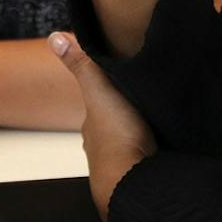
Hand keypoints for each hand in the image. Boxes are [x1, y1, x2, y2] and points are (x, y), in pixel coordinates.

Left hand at [48, 32, 154, 220]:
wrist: (135, 184)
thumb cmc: (116, 139)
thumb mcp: (100, 93)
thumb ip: (82, 66)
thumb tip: (55, 37)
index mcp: (94, 126)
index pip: (99, 105)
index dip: (110, 93)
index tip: (123, 82)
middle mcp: (104, 147)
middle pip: (117, 124)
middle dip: (129, 115)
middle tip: (148, 101)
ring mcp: (124, 163)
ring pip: (133, 142)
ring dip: (143, 134)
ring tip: (161, 121)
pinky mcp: (144, 175)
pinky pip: (149, 158)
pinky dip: (155, 149)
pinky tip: (166, 145)